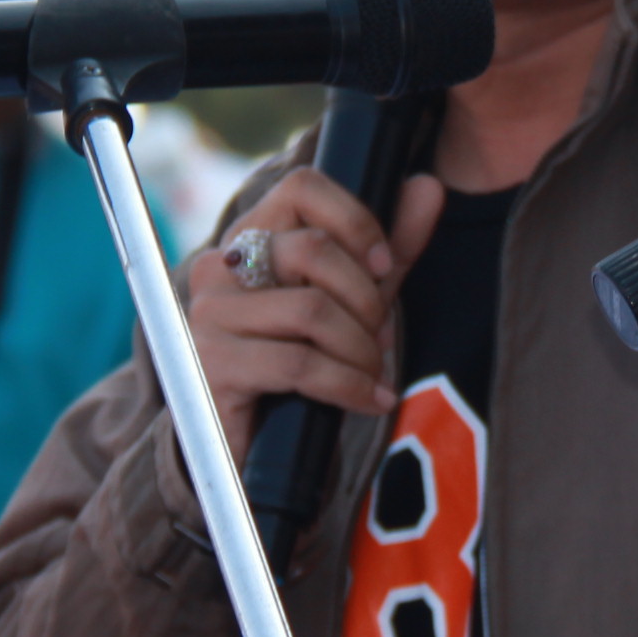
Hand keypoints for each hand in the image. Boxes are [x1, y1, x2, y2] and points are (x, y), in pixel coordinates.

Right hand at [185, 167, 446, 458]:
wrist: (262, 450)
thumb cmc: (307, 360)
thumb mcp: (357, 300)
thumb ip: (391, 246)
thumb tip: (428, 186)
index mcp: (250, 237)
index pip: (302, 188)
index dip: (356, 221)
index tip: (385, 267)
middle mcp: (219, 266)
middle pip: (312, 248)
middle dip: (366, 298)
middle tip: (381, 338)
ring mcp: (209, 314)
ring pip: (312, 310)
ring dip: (361, 349)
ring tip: (374, 374)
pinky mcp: (212, 365)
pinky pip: (299, 363)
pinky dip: (349, 385)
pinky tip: (369, 400)